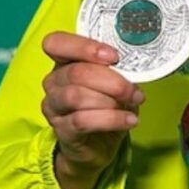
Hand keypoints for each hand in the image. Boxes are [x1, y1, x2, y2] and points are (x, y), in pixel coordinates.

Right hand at [41, 32, 142, 188]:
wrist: (99, 145)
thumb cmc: (107, 105)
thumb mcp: (116, 82)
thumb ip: (118, 69)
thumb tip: (135, 64)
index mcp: (65, 62)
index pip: (56, 43)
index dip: (84, 47)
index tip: (114, 56)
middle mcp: (54, 82)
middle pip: (76, 73)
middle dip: (112, 81)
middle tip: (133, 90)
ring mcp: (54, 107)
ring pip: (76, 96)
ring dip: (110, 100)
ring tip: (131, 104)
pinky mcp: (61, 130)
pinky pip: (83, 121)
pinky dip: (112, 119)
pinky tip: (129, 120)